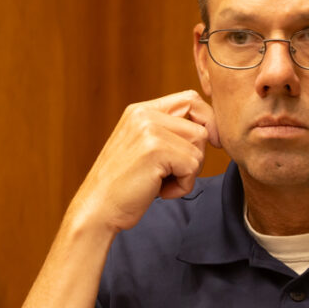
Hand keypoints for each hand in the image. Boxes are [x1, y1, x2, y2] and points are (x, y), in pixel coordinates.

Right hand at [67, 90, 220, 232]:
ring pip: (199, 147)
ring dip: (188, 172)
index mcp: (141, 110)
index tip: (211, 143)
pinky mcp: (156, 150)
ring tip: (161, 182)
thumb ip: (168, 132)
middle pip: (200, 125)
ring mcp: (150, 130)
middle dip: (196, 154)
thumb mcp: (143, 147)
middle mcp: (144, 114)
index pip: (190, 99)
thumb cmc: (124, 185)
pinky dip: (183, 186)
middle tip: (174, 173)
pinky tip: (160, 191)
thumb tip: (210, 130)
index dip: (208, 121)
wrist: (97, 209)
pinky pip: (192, 166)